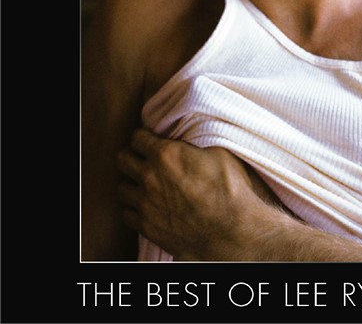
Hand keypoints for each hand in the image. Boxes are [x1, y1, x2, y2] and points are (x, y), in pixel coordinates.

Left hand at [117, 128, 279, 259]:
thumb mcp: (218, 152)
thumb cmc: (230, 190)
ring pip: (122, 187)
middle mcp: (150, 177)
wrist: (232, 231)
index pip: (137, 137)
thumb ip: (194, 144)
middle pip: (122, 159)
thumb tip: (189, 141)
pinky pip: (127, 214)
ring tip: (145, 184)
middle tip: (143, 159)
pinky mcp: (147, 226)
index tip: (150, 140)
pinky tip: (148, 206)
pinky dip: (135, 209)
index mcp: (166, 154)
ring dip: (132, 183)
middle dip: (132, 155)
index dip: (144, 137)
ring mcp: (146, 204)